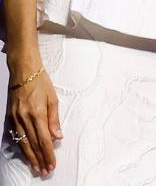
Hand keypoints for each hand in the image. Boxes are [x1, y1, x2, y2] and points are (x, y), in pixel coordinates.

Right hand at [5, 61, 59, 175]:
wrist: (23, 72)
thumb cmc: (41, 83)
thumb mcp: (53, 99)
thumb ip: (54, 119)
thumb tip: (58, 137)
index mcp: (37, 113)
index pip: (44, 140)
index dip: (48, 154)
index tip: (53, 164)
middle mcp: (24, 118)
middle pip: (33, 144)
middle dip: (40, 159)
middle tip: (45, 171)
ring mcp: (15, 119)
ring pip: (22, 143)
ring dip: (30, 157)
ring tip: (37, 167)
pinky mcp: (10, 118)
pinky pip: (16, 136)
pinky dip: (21, 147)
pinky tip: (26, 154)